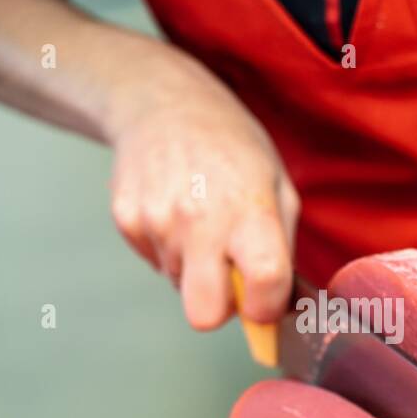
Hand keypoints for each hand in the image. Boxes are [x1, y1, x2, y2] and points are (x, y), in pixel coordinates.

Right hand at [108, 59, 298, 328]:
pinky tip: (174, 209)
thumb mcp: (277, 185)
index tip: (265, 301)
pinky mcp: (126, 221)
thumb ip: (283, 250)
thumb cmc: (231, 147)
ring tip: (200, 219)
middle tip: (228, 277)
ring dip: (194, 266)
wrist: (163, 102)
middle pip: (204, 315)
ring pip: (179, 285)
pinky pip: (155, 262)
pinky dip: (167, 248)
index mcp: (249, 210)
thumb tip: (290, 309)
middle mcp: (200, 220)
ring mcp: (157, 221)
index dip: (267, 308)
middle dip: (219, 308)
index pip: (264, 284)